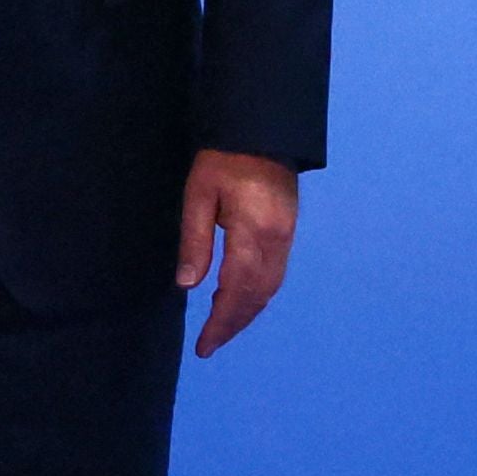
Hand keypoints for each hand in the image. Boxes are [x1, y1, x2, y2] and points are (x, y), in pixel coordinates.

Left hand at [173, 151, 297, 358]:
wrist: (264, 131)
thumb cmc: (222, 160)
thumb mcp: (198, 196)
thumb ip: (195, 241)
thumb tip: (187, 286)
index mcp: (253, 232)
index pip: (237, 290)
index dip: (221, 321)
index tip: (204, 345)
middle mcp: (277, 241)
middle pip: (257, 296)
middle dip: (233, 324)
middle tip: (209, 344)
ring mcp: (287, 237)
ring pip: (270, 289)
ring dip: (246, 313)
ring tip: (221, 328)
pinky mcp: (289, 232)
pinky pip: (275, 275)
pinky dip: (257, 296)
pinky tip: (240, 301)